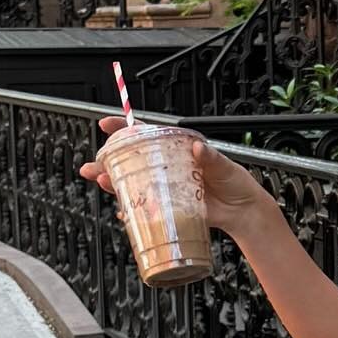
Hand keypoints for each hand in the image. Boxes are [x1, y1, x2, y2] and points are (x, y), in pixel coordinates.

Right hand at [79, 116, 273, 239]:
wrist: (244, 212)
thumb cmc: (236, 183)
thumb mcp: (224, 165)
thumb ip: (210, 157)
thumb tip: (198, 149)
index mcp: (177, 150)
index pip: (146, 135)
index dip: (124, 128)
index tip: (106, 123)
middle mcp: (168, 168)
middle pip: (132, 161)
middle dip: (109, 162)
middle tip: (93, 166)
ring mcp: (167, 189)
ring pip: (135, 184)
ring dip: (115, 185)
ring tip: (102, 183)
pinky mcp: (171, 209)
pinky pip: (148, 210)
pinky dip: (134, 213)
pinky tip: (124, 213)